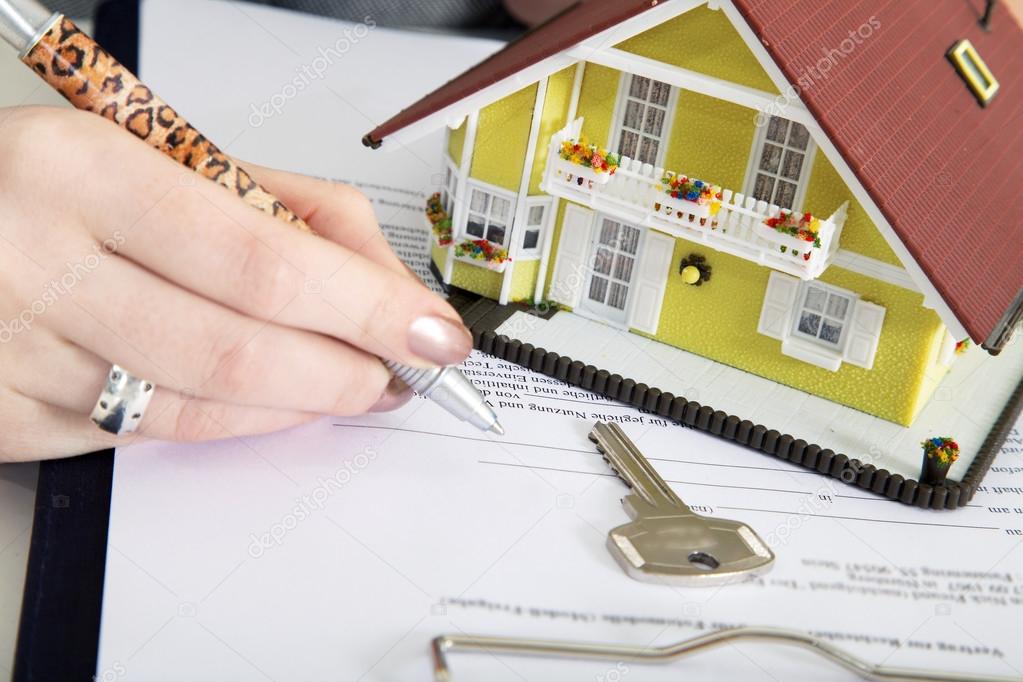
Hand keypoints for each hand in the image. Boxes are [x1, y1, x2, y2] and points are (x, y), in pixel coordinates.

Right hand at [0, 106, 471, 461]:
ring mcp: (17, 354)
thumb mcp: (148, 155)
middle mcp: (39, 264)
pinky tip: (262, 398)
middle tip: (399, 370)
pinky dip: (227, 420)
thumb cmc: (42, 185)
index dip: (366, 307)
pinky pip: (148, 436)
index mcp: (83, 172)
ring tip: (346, 384)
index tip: (430, 332)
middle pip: (243, 349)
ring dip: (299, 403)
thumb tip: (381, 280)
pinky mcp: (8, 419)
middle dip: (348, 370)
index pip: (265, 261)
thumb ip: (275, 205)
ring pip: (201, 407)